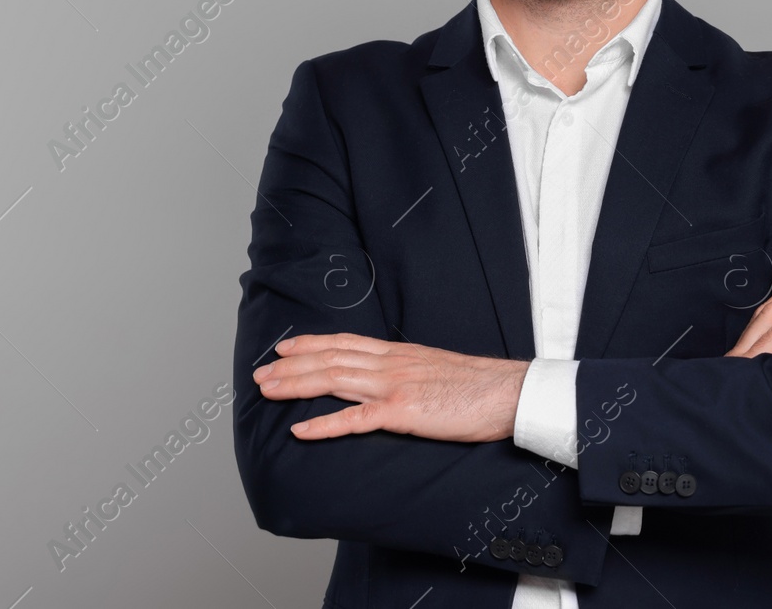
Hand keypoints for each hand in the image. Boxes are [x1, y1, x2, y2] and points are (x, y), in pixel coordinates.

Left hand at [254, 333, 528, 442]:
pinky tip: (301, 429)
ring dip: (296, 385)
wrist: (510, 391)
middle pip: (331, 359)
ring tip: (268, 391)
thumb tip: (394, 381)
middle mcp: (392, 364)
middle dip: (291, 365)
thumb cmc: (480, 386)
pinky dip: (324, 424)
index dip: (312, 343)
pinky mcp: (404, 412)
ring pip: (334, 380)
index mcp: (400, 354)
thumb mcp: (438, 369)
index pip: (346, 342)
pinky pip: (356, 419)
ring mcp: (395, 386)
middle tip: (261, 373)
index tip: (285, 346)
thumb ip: (411, 372)